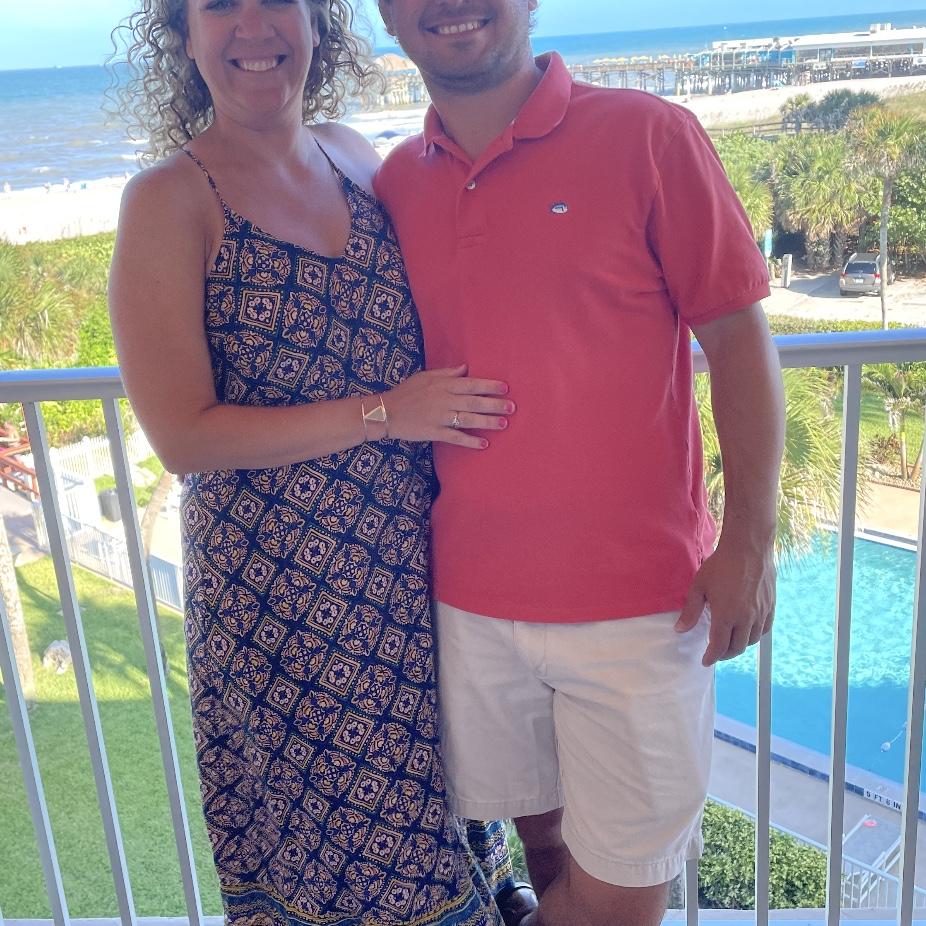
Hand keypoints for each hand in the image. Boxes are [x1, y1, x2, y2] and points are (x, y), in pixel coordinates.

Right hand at [385, 364, 513, 448]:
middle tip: (512, 407)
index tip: (505, 388)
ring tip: (504, 424)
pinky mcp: (434, 432)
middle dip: (493, 404)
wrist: (386, 411)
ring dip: (486, 422)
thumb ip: (447, 373)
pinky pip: (455, 437)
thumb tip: (466, 368)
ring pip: (467, 419)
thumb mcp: (425, 376)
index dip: (488, 386)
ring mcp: (439, 417)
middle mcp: (443, 400)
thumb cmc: (406, 392)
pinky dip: (469, 441)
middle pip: (473, 402)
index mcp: (442, 385)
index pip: (470, 384)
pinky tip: (484, 444)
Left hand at [674, 535, 775, 666]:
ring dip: (740, 646)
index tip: (705, 661)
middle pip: (736, 647)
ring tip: (730, 643)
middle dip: (724, 654)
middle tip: (716, 652)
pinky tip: (747, 632)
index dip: (711, 657)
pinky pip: (764, 629)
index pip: (719, 646)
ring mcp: (760, 613)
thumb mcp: (699, 587)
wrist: (748, 547)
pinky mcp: (770, 605)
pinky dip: (754, 636)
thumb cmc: (721, 565)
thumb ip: (691, 611)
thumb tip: (680, 630)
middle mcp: (746, 618)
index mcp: (726, 616)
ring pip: (752, 640)